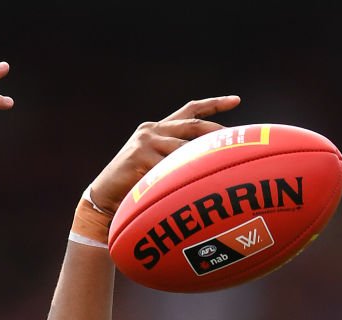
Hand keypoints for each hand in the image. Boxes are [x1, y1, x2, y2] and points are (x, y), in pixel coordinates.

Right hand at [88, 95, 241, 215]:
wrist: (104, 197)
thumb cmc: (132, 186)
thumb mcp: (155, 166)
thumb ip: (174, 158)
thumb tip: (206, 162)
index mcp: (157, 129)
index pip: (189, 111)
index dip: (214, 105)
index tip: (237, 100)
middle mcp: (151, 130)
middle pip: (191, 125)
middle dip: (215, 130)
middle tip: (234, 138)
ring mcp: (145, 142)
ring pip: (182, 148)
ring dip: (199, 160)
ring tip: (217, 168)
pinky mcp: (139, 157)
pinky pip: (167, 167)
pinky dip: (179, 176)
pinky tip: (190, 184)